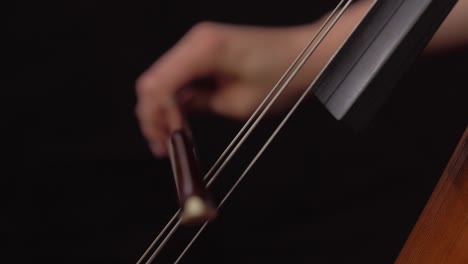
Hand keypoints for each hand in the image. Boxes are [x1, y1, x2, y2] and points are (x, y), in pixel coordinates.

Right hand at [135, 22, 317, 156]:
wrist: (306, 56)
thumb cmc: (283, 76)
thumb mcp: (240, 103)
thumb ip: (201, 107)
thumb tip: (176, 114)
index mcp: (205, 49)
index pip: (158, 84)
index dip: (156, 117)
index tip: (166, 140)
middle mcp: (196, 40)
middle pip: (153, 80)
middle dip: (153, 115)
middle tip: (162, 144)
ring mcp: (199, 42)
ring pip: (161, 78)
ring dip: (160, 108)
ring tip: (169, 136)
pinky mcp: (204, 49)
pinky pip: (176, 75)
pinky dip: (173, 98)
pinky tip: (179, 118)